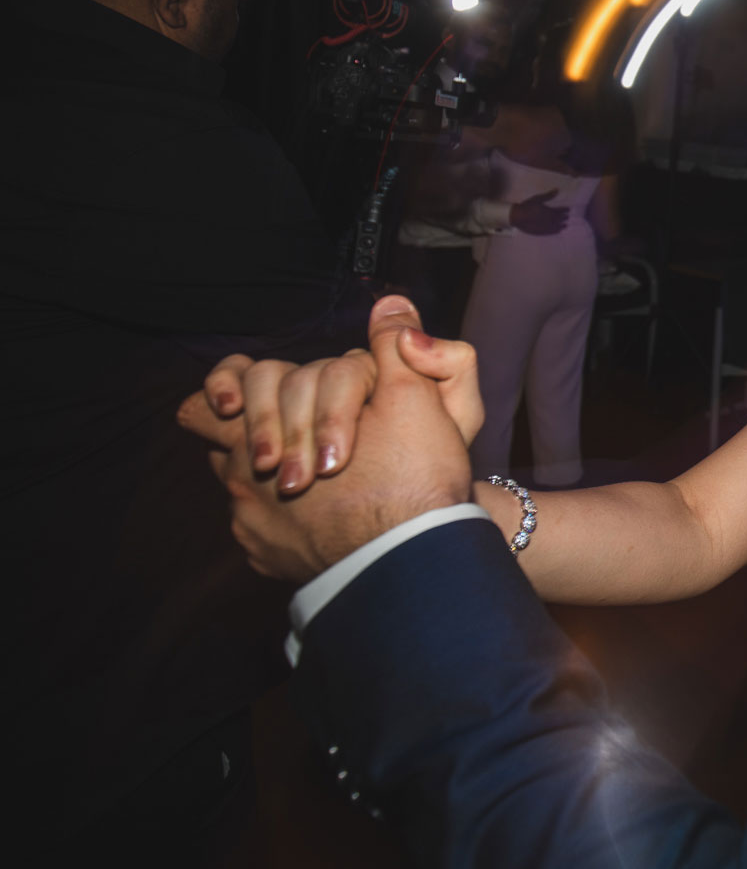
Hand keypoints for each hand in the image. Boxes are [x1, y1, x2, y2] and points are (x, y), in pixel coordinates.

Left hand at [187, 296, 474, 582]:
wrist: (417, 561)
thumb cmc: (414, 476)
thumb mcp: (413, 396)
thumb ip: (391, 348)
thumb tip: (388, 306)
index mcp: (261, 435)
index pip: (206, 403)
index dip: (227, 392)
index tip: (244, 402)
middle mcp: (242, 485)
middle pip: (222, 447)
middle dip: (256, 436)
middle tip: (298, 443)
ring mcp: (254, 530)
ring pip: (242, 490)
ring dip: (270, 479)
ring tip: (318, 478)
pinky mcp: (272, 562)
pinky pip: (263, 533)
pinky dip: (287, 521)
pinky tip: (328, 518)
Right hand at [510, 189, 568, 234]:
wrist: (517, 217)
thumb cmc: (527, 206)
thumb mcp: (537, 199)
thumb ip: (548, 195)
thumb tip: (557, 190)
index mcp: (549, 211)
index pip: (559, 211)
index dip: (564, 210)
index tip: (568, 209)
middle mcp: (549, 220)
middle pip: (559, 219)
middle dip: (564, 217)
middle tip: (567, 217)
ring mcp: (545, 227)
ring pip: (556, 226)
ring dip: (561, 225)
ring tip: (565, 225)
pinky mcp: (541, 232)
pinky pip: (551, 232)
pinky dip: (556, 231)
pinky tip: (558, 231)